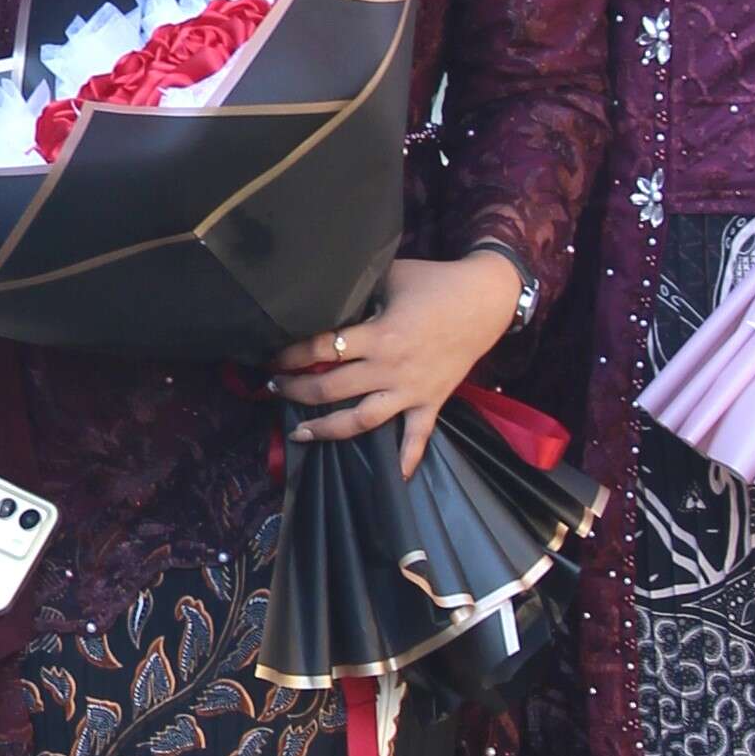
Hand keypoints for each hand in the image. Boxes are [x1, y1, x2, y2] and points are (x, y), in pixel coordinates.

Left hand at [269, 249, 523, 482]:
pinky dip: (407, 460)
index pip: (321, 349)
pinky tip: (394, 480)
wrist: (484, 301)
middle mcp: (390, 368)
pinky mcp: (432, 402)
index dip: (290, 355)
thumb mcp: (391, 275)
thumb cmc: (433, 282)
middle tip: (273, 388)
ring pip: (362, 420)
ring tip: (299, 433)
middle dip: (295, 391)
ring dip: (327, 429)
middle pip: (331, 388)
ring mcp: (411, 390)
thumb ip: (359, 289)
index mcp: (378, 335)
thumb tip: (323, 292)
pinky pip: (418, 437)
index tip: (270, 357)